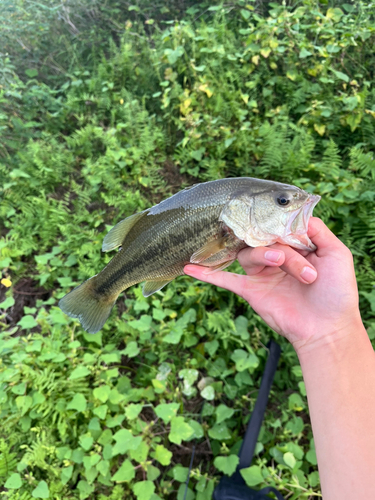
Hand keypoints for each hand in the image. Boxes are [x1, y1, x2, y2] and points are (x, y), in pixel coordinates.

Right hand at [184, 218, 362, 353]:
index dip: (285, 226)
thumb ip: (317, 230)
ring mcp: (261, 274)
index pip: (281, 226)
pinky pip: (225, 279)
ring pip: (249, 253)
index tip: (292, 230)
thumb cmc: (336, 293)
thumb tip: (297, 213)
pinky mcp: (251, 290)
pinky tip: (189, 267)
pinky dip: (206, 274)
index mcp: (295, 248)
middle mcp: (276, 258)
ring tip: (279, 263)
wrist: (327, 328)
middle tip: (297, 262)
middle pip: (265, 238)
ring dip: (263, 255)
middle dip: (280, 246)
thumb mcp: (337, 254)